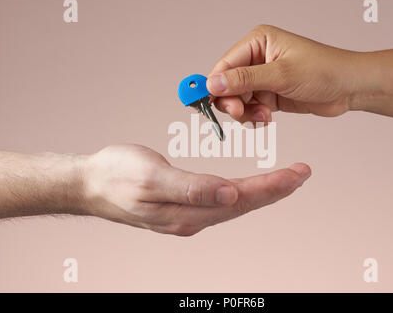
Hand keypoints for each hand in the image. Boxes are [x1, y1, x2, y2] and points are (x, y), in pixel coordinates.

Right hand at [82, 144, 310, 235]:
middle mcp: (192, 219)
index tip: (297, 174)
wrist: (90, 183)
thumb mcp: (151, 177)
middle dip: (276, 190)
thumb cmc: (115, 175)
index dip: (271, 187)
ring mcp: (187, 215)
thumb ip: (191, 188)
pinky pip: (221, 202)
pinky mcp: (182, 207)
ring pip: (234, 205)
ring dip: (262, 192)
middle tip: (302, 174)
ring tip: (285, 179)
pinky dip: (242, 192)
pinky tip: (248, 188)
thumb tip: (230, 195)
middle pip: (243, 205)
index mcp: (187, 212)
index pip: (240, 200)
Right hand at [206, 24, 363, 121]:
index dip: (214, 85)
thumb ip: (245, 80)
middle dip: (233, 102)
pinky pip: (251, 107)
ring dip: (246, 111)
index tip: (205, 103)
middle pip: (228, 84)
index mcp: (259, 42)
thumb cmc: (324, 70)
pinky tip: (267, 117)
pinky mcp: (271, 93)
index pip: (225, 65)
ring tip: (264, 115)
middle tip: (240, 113)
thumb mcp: (281, 74)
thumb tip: (213, 83)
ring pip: (239, 99)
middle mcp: (258, 58)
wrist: (350, 88)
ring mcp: (264, 77)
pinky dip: (255, 116)